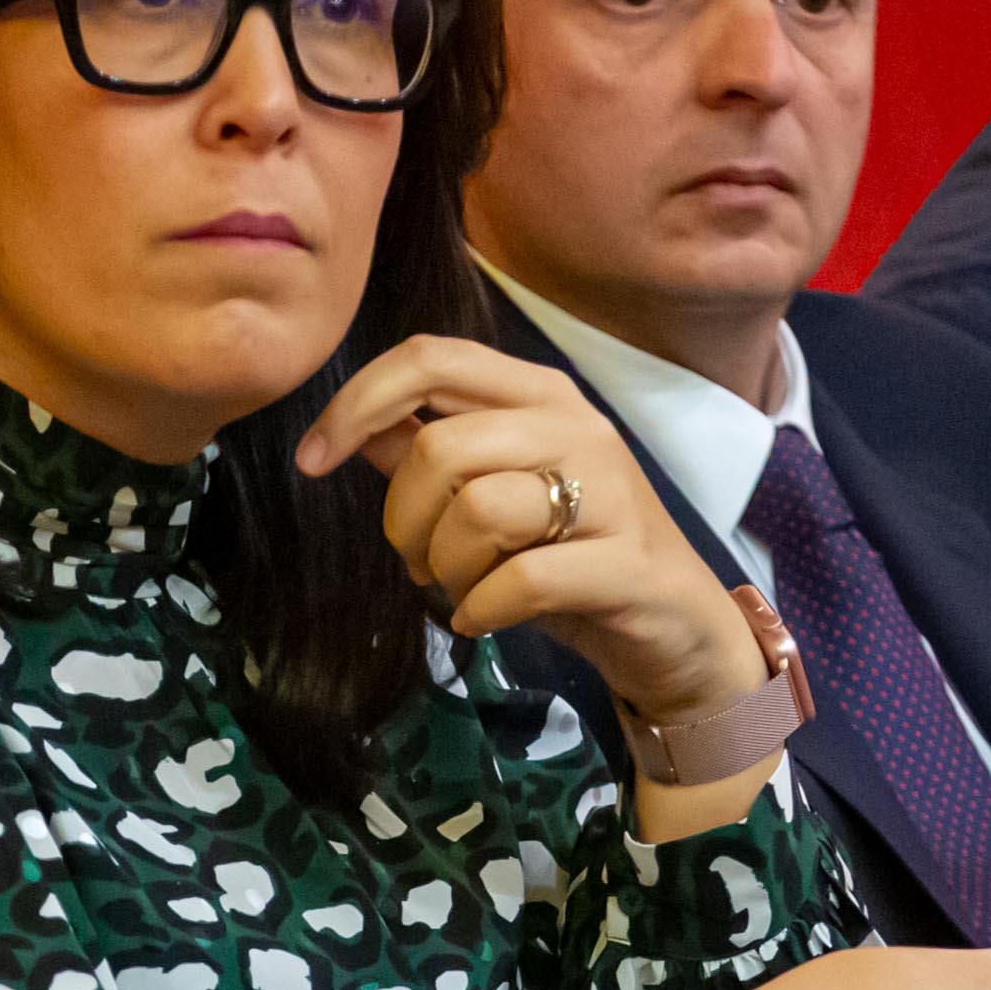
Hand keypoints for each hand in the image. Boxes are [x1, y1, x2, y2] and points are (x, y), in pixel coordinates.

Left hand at [294, 334, 764, 730]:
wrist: (678, 630)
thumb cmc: (575, 558)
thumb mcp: (495, 498)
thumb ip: (431, 457)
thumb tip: (363, 426)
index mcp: (538, 396)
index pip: (429, 358)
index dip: (356, 403)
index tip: (312, 460)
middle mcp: (577, 427)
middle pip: (439, 448)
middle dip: (403, 521)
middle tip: (417, 562)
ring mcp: (610, 492)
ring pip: (477, 511)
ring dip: (445, 569)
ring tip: (462, 590)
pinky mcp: (627, 563)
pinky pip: (520, 580)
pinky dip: (481, 610)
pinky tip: (483, 621)